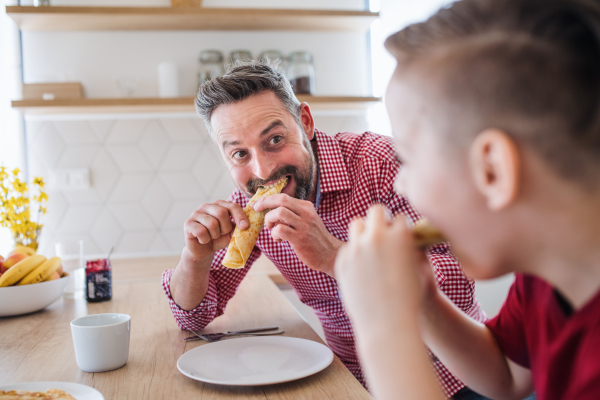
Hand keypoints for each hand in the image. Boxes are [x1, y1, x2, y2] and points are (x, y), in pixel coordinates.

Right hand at [183, 200, 248, 263]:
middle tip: (221, 234)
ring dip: (215, 235)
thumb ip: (237, 228)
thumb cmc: (218, 239)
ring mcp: (196, 213)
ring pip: (212, 223)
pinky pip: (201, 231)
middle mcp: (207, 206)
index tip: (245, 227)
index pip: (232, 206)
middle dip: (225, 228)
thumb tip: (245, 226)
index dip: (240, 216)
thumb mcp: (231, 233)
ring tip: (212, 237)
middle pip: (222, 213)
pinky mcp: (188, 223)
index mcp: (219, 205)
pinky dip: (205, 240)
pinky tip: (203, 240)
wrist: (203, 250)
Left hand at [253, 194, 342, 276]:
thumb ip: (293, 214)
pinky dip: (274, 234)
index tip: (258, 205)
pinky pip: (280, 230)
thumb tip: (272, 210)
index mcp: (306, 207)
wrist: (331, 254)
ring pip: (279, 213)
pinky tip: (279, 239)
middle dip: (264, 202)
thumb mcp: (307, 220)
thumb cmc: (314, 238)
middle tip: (257, 209)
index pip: (283, 197)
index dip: (267, 199)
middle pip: (281, 199)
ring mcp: (303, 226)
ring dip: (269, 219)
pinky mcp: (300, 239)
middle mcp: (306, 213)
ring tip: (271, 228)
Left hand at [335, 205, 432, 328]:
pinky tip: (363, 268)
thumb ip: (413, 246)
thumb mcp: (420, 267)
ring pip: (357, 224)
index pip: (399, 216)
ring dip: (365, 231)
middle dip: (381, 218)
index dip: (401, 225)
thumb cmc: (410, 299)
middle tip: (384, 230)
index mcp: (400, 236)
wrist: (387, 324)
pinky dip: (355, 252)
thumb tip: (409, 232)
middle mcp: (376, 237)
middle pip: (376, 210)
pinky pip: (348, 247)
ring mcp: (356, 248)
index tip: (400, 233)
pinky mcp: (342, 261)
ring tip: (371, 245)